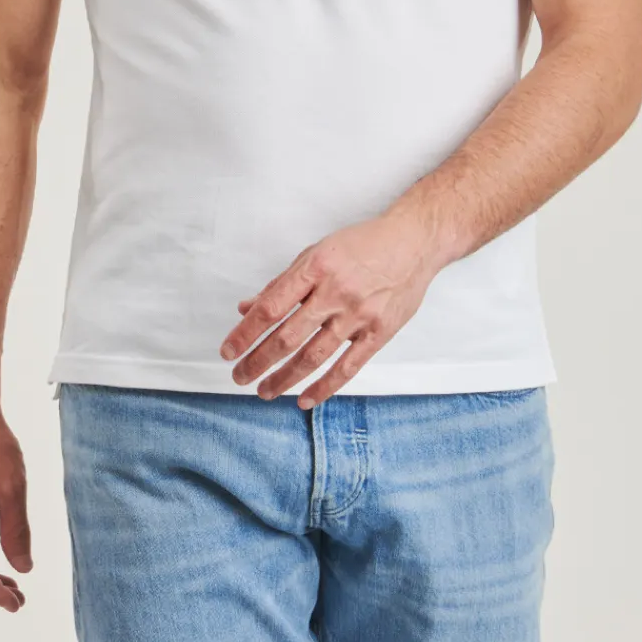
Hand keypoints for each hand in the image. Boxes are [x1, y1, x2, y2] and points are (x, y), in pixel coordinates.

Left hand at [218, 213, 440, 407]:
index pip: (271, 307)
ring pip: (314, 356)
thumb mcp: (317, 252)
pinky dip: (324, 387)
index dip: (246, 333)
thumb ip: (283, 283)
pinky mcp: (379, 332)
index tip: (228, 351)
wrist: (413, 242)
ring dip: (284, 378)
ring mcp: (359, 314)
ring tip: (264, 391)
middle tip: (239, 377)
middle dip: (258, 362)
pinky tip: (304, 399)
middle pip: (288, 337)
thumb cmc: (362, 245)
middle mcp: (335, 292)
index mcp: (315, 267)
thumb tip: (247, 308)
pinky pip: (348, 367)